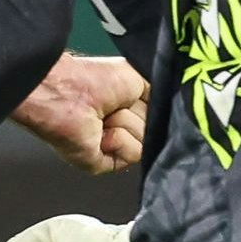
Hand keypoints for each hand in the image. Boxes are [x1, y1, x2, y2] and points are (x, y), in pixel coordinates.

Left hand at [12, 53, 148, 173]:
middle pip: (153, 133)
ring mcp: (109, 147)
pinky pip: (131, 157)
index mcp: (126, 109)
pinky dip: (120, 141)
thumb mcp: (140, 78)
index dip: (155, 111)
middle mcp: (118, 128)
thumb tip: (170, 110)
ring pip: (145, 145)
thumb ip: (159, 96)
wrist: (70, 90)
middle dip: (139, 116)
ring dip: (128, 126)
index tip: (147, 101)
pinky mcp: (100, 163)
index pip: (157, 120)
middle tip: (117, 105)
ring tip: (106, 116)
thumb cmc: (94, 78)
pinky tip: (102, 131)